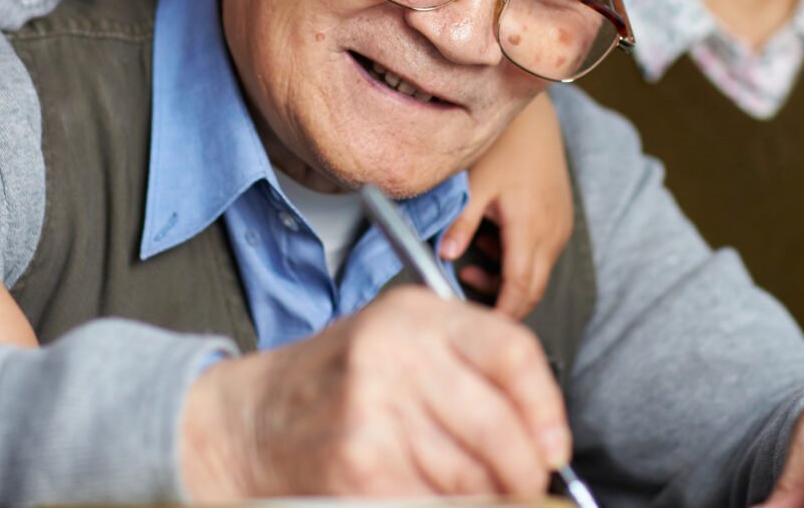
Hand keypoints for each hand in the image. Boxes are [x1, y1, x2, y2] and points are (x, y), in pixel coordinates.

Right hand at [179, 286, 570, 498]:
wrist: (249, 421)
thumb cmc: (334, 384)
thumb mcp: (401, 345)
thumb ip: (471, 372)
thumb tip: (544, 440)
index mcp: (415, 315)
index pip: (512, 352)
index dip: (546, 409)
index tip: (554, 447)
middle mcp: (396, 354)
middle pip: (502, 428)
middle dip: (522, 473)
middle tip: (521, 485)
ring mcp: (374, 413)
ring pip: (473, 479)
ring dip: (480, 498)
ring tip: (451, 485)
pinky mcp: (359, 469)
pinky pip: (435, 506)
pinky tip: (418, 494)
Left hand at [441, 93, 570, 317]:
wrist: (535, 115)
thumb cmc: (504, 144)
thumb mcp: (474, 183)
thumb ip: (459, 224)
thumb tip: (443, 257)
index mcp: (530, 229)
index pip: (519, 291)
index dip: (501, 315)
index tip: (481, 329)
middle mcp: (552, 233)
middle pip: (531, 290)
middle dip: (502, 302)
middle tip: (467, 293)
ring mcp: (560, 227)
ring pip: (536, 273)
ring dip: (507, 278)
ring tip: (476, 254)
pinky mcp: (560, 218)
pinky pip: (541, 254)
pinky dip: (518, 259)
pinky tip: (495, 236)